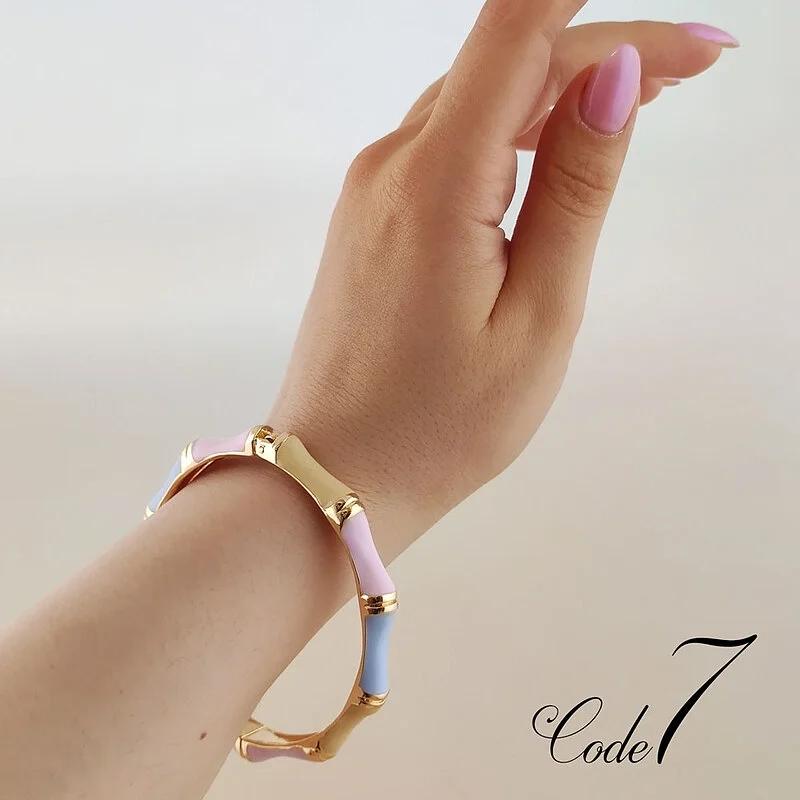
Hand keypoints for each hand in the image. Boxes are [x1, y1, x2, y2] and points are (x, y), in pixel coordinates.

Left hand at [269, 4, 735, 546]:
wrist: (338, 474)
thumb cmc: (438, 424)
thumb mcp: (536, 316)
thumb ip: (574, 191)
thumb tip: (612, 77)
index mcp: (435, 184)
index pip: (520, 32)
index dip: (610, 18)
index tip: (691, 46)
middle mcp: (390, 168)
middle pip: (505, 62)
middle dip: (604, 51)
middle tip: (695, 72)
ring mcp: (372, 191)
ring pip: (476, 100)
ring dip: (558, 87)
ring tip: (640, 101)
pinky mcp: (371, 218)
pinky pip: (447, 145)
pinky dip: (510, 130)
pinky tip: (552, 145)